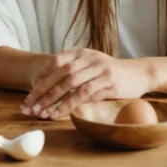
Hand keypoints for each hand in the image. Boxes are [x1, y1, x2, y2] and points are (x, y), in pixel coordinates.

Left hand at [19, 49, 150, 119]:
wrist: (139, 74)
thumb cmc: (110, 73)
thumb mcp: (91, 66)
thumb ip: (74, 71)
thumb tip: (47, 87)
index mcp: (83, 53)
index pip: (57, 61)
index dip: (42, 75)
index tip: (30, 91)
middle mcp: (90, 58)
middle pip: (61, 73)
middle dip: (42, 90)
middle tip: (28, 105)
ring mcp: (100, 70)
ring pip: (71, 84)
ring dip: (53, 99)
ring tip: (40, 112)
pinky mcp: (109, 84)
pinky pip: (84, 95)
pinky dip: (69, 105)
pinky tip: (58, 114)